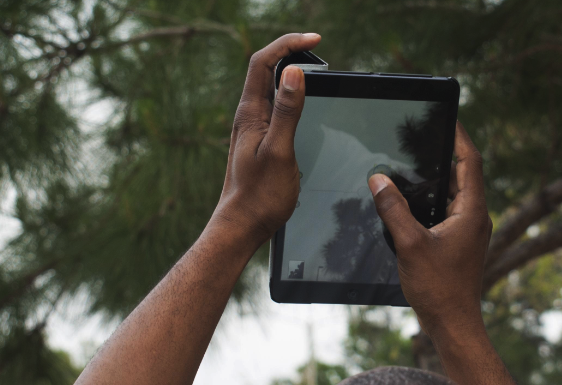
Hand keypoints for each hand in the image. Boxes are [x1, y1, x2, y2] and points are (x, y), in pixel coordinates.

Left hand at [211, 33, 320, 243]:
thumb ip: (287, 111)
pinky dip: (292, 93)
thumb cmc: (259, 196)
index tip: (315, 40)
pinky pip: (276, 106)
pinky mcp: (262, 140)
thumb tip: (293, 73)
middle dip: (290, 51)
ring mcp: (254, 128)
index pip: (263, 62)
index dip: (287, 44)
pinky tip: (306, 100)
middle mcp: (249, 116)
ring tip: (316, 65)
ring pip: (271, 87)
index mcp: (250, 114)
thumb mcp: (278, 151)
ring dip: (291, 70)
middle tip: (318, 48)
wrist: (243, 226)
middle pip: (266, 69)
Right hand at [368, 122, 491, 329]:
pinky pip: (450, 209)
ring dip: (438, 177)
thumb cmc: (439, 288)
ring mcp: (470, 230)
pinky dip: (434, 198)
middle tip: (423, 135)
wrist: (453, 324)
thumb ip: (393, 209)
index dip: (460, 136)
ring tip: (415, 160)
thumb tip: (379, 179)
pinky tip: (412, 200)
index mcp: (472, 211)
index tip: (448, 116)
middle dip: (444, 153)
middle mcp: (476, 217)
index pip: (470, 161)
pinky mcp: (460, 241)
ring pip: (456, 192)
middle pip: (464, 174)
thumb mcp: (410, 244)